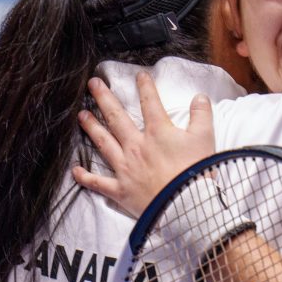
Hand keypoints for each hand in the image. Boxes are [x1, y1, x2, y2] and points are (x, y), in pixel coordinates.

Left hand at [73, 71, 215, 215]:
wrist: (187, 205)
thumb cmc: (197, 172)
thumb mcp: (205, 139)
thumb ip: (202, 115)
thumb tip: (200, 97)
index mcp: (158, 133)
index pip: (150, 103)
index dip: (145, 87)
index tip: (139, 75)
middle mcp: (136, 146)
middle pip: (116, 118)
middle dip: (104, 98)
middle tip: (93, 84)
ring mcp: (126, 168)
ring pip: (104, 143)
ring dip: (91, 128)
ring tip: (81, 115)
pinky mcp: (121, 190)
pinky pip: (98, 183)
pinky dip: (85, 177)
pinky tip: (75, 171)